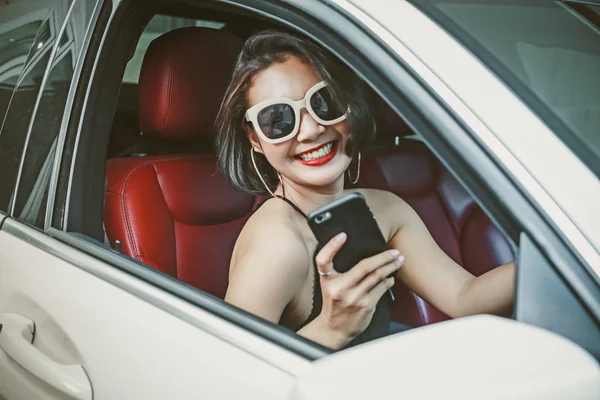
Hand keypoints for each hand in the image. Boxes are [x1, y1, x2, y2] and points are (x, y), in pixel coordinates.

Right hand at [314, 232, 403, 346]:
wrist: (333, 330)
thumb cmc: (333, 303)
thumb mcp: (328, 285)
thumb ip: (336, 269)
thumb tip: (360, 251)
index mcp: (327, 281)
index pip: (323, 260)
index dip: (332, 246)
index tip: (343, 235)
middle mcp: (339, 289)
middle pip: (364, 266)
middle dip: (383, 257)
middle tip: (394, 251)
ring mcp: (354, 298)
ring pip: (377, 276)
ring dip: (391, 266)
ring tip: (398, 261)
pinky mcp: (366, 307)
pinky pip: (381, 288)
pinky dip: (389, 281)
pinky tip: (391, 277)